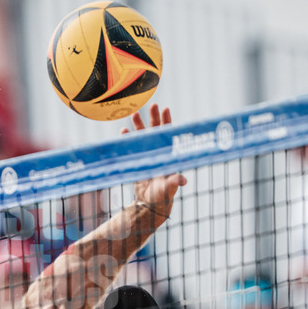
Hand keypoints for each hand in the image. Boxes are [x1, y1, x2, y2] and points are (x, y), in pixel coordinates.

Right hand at [123, 104, 186, 224]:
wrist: (150, 204)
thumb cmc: (163, 196)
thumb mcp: (168, 189)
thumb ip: (174, 182)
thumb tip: (184, 180)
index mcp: (168, 156)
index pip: (168, 135)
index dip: (167, 122)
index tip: (165, 109)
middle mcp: (159, 153)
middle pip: (156, 132)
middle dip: (154, 118)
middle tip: (152, 105)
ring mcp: (148, 156)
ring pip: (144, 137)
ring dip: (140, 126)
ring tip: (134, 114)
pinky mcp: (139, 161)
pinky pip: (133, 147)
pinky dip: (128, 139)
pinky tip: (124, 131)